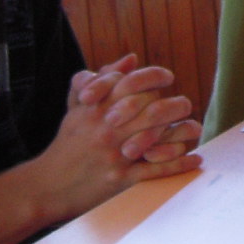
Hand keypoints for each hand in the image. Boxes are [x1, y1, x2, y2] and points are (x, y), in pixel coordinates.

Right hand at [39, 61, 198, 217]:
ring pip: (159, 137)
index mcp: (96, 108)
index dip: (154, 76)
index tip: (168, 77)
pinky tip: (195, 158)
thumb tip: (132, 58)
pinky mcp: (120, 178)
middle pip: (152, 109)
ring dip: (182, 132)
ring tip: (195, 128)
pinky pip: (157, 169)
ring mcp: (115, 153)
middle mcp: (107, 128)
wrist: (47, 186)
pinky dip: (179, 164)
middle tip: (185, 104)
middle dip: (175, 105)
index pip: (131, 83)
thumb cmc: (67, 144)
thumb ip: (103, 80)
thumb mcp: (77, 108)